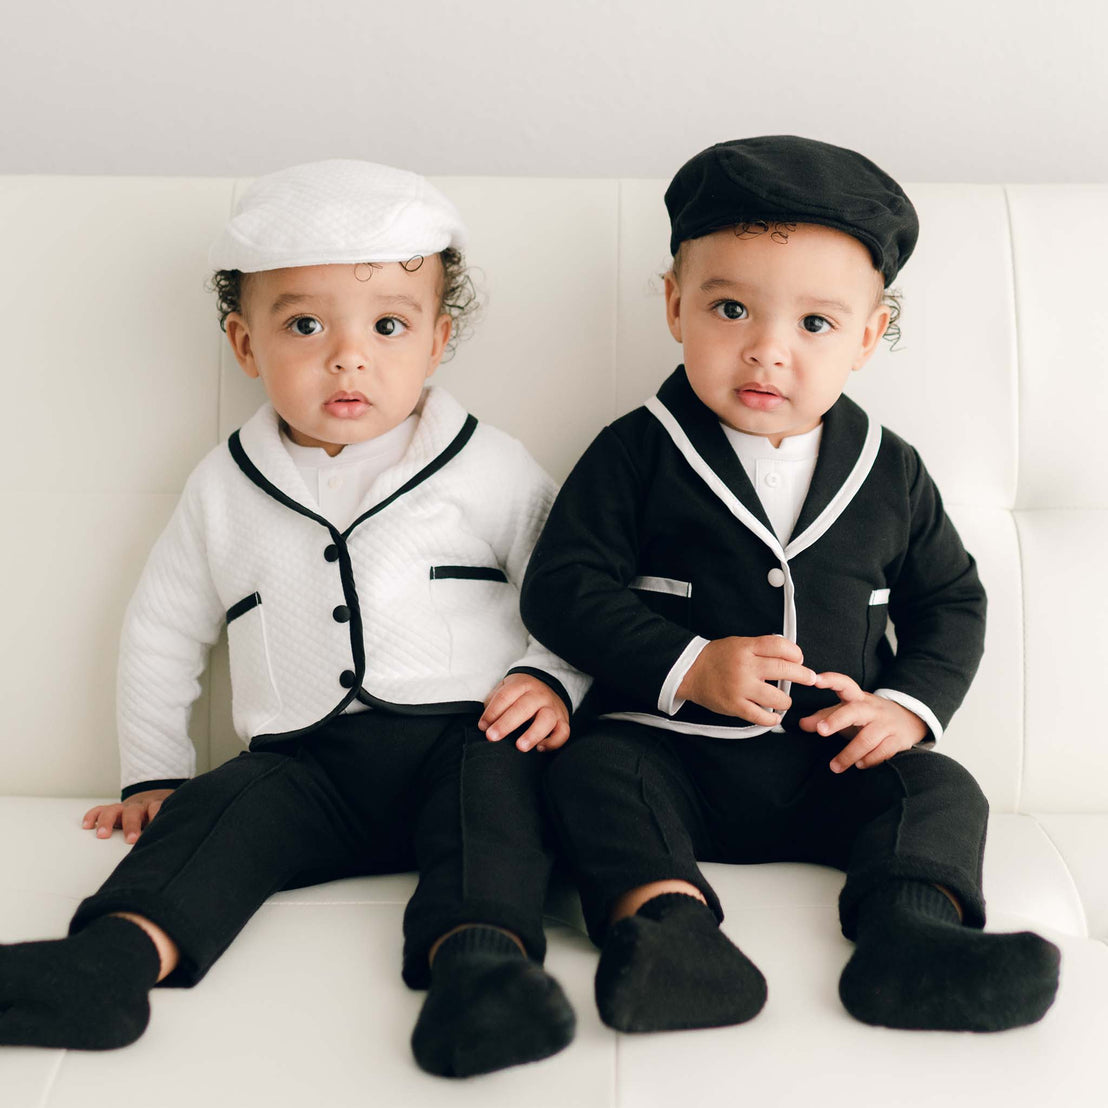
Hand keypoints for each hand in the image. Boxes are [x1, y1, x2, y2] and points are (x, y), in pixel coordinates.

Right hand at [82, 789, 174, 843]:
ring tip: (102, 835)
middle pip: (134, 812)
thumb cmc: (163, 817)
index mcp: (156, 807)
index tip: (156, 831)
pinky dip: (93, 815)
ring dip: (108, 821)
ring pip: (114, 809)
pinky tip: (87, 826)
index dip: (156, 818)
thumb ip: (172, 830)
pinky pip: (100, 809)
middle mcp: (140, 806)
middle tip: (131, 839)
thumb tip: (182, 851)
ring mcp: (124, 807)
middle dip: (132, 825)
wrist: (155, 801)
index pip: (157, 809)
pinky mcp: (112, 810)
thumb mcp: (170, 821)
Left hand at [478, 673, 570, 751]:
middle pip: (524, 707)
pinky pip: (563, 732)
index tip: (482, 726)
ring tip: (520, 746)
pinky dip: (553, 742)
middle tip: (492, 737)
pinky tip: (540, 748)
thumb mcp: (506, 688)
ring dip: (533, 734)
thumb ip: (495, 701)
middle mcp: (539, 695)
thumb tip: (485, 722)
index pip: (505, 696)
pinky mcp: (563, 720)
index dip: (492, 712)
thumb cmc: (520, 694)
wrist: (548, 687)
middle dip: (506, 723)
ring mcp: (553, 708)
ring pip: (546, 719)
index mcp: (522, 684)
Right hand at [676, 635, 815, 724]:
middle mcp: (745, 667)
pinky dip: (772, 719)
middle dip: (803, 676)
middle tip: (810, 679)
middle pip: (784, 670)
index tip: (800, 659)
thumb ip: (761, 648)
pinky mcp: (735, 706)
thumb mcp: (739, 643)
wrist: (690, 671)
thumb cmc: (716, 657)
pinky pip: (761, 717)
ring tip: (783, 701)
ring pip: (777, 698)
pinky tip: (773, 716)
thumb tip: (789, 654)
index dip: (796, 653)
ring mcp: (740, 688)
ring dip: (786, 701)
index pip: (780, 646)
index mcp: (746, 648)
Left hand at [798, 671, 926, 772]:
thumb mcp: (848, 711)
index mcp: (857, 698)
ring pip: (867, 738)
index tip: (815, 680)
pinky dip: (870, 760)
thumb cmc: (869, 716)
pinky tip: (859, 764)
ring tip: (835, 766)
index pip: (844, 684)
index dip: (830, 680)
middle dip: (837, 720)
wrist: (909, 719)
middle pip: (854, 711)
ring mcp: (886, 724)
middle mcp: (872, 709)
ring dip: (849, 754)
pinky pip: (883, 751)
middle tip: (821, 730)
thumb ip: (824, 716)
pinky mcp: (897, 740)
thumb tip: (801, 724)